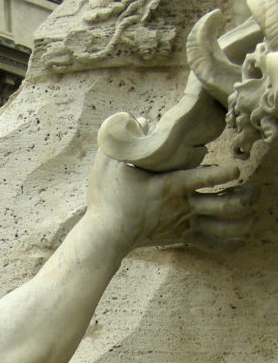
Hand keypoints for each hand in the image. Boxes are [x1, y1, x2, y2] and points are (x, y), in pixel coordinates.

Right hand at [86, 150, 255, 253]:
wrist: (105, 236)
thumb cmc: (108, 199)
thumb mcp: (112, 161)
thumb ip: (128, 138)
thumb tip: (139, 118)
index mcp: (173, 185)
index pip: (206, 177)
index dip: (225, 173)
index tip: (237, 170)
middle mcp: (184, 206)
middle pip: (225, 204)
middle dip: (246, 198)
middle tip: (257, 190)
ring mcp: (184, 223)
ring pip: (223, 225)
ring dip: (242, 220)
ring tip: (254, 212)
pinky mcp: (181, 237)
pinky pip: (210, 244)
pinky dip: (228, 243)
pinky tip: (241, 240)